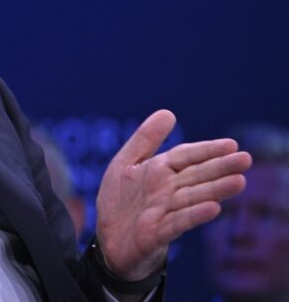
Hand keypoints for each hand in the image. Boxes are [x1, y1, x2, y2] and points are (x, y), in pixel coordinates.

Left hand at [95, 109, 251, 279]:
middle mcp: (166, 191)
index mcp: (159, 171)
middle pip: (196, 176)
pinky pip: (177, 223)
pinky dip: (193, 215)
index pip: (186, 157)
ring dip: (215, 190)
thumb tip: (169, 112)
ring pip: (192, 198)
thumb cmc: (120, 201)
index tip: (231, 144)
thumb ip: (145, 139)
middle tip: (246, 159)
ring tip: (238, 181)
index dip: (206, 150)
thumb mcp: (125, 164)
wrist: (108, 241)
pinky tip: (213, 208)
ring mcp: (164, 212)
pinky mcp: (157, 233)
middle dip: (219, 168)